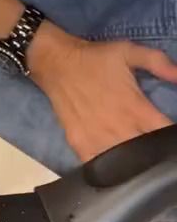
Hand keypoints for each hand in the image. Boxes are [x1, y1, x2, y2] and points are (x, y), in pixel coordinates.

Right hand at [29, 25, 176, 160]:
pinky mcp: (80, 144)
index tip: (171, 137)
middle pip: (148, 153)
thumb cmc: (95, 58)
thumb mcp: (128, 51)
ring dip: (135, 163)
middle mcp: (119, 128)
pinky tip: (114, 166)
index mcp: (136, 108)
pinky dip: (109, 169)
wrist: (56, 62)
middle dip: (156, 152)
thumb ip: (158, 62)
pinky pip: (99, 166)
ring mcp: (98, 139)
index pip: (165, 132)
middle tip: (158, 148)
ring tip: (140, 160)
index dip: (173, 138)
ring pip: (125, 164)